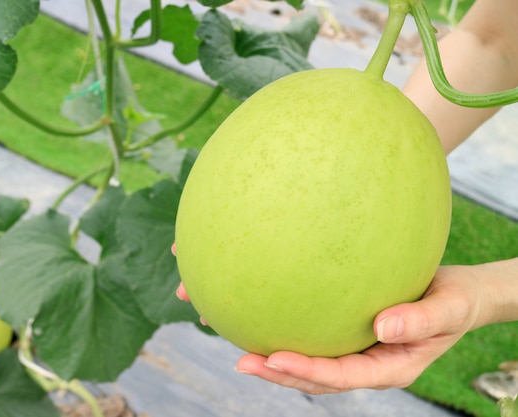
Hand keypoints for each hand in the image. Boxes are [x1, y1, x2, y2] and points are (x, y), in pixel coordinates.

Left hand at [235, 265, 485, 393]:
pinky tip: (263, 315)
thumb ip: (420, 321)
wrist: (457, 293)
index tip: (275, 360)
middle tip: (243, 360)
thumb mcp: (448, 309)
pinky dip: (290, 331)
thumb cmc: (457, 300)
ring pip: (312, 362)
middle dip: (279, 373)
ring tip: (239, 345)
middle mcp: (368, 363)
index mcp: (390, 367)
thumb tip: (382, 327)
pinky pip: (316, 337)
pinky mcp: (348, 332)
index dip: (308, 372)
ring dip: (276, 357)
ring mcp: (357, 351)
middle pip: (317, 377)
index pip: (342, 376)